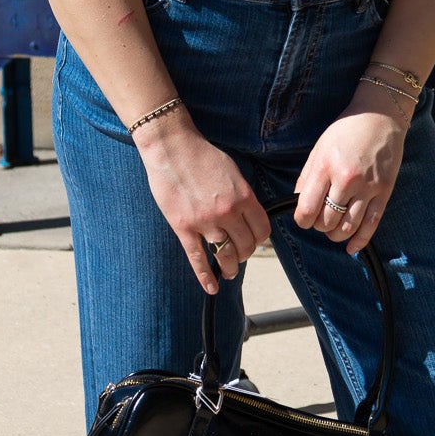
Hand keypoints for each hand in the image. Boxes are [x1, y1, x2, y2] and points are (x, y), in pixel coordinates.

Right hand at [134, 114, 271, 293]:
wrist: (172, 147)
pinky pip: (197, 258)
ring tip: (230, 271)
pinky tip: (211, 287)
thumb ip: (244, 196)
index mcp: (244, 197)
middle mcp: (227, 212)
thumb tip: (250, 216)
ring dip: (230, 267)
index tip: (254, 240)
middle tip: (240, 253)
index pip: (262, 231)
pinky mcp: (183, 227)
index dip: (260, 239)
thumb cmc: (202, 156)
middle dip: (245, 253)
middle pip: (245, 246)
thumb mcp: (234, 172)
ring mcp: (204, 222)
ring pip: (225, 255)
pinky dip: (205, 276)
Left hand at [293, 85, 410, 254]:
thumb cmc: (346, 131)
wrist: (380, 116)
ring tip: (333, 230)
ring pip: (348, 227)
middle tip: (319, 220)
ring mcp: (368, 187)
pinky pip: (372, 224)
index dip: (302, 220)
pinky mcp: (384, 192)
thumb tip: (298, 203)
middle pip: (327, 221)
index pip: (307, 208)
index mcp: (325, 167)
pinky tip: (351, 248)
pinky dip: (360, 240)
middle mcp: (346, 179)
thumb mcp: (319, 148)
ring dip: (336, 235)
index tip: (303, 219)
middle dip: (319, 227)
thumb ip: (307, 177)